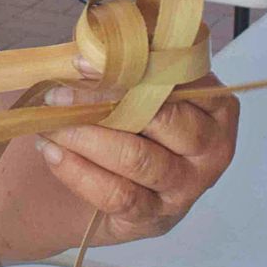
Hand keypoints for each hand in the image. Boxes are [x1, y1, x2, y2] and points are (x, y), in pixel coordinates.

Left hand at [31, 69, 238, 246]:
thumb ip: (125, 65)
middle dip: (102, 103)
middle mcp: (212, 147)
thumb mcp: (137, 88)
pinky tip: (52, 152)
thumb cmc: (132, 121)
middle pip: (161, 119)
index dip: (129, 67)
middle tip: (57, 94)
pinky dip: (79, 172)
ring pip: (137, 158)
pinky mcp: (156, 216)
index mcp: (216, 105)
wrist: (119, 181)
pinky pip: (117, 195)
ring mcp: (187, 187)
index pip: (178, 78)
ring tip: (50, 124)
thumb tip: (91, 49)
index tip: (81, 62)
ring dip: (85, 138)